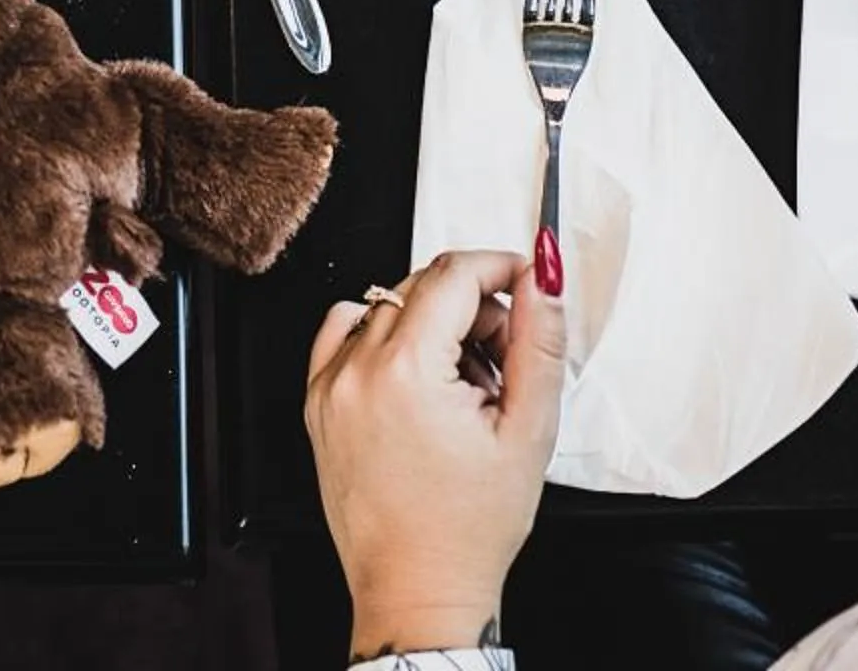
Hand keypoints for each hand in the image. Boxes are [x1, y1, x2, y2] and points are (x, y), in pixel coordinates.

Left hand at [305, 247, 565, 656]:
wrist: (417, 590)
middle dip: (474, 307)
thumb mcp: (528, 431)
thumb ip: (538, 342)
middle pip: (421, 286)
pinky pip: (344, 332)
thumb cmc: (468, 530)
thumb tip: (542, 277)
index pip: (453, 274)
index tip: (524, 282)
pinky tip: (416, 378)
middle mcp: (356, 372)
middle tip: (503, 362)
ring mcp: (328, 387)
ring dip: (431, 324)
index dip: (500, 268)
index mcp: (406, 373)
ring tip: (463, 385)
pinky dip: (383, 337)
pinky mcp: (316, 404)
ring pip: (386, 306)